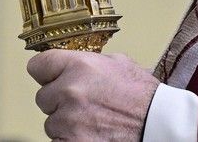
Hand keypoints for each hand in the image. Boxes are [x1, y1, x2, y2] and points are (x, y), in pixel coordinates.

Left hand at [27, 49, 159, 140]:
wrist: (160, 124)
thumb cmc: (144, 97)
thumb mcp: (117, 64)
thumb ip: (87, 62)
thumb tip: (69, 64)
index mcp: (79, 66)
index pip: (37, 66)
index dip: (47, 74)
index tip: (51, 78)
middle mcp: (70, 91)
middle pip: (43, 97)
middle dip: (59, 101)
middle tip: (84, 104)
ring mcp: (70, 120)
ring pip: (51, 122)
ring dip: (66, 123)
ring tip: (93, 121)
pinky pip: (57, 140)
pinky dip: (70, 139)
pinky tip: (90, 134)